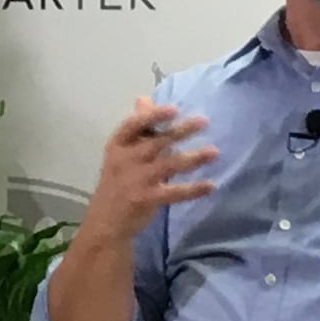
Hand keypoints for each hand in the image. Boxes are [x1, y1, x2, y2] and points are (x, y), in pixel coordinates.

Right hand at [83, 96, 217, 240]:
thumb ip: (136, 128)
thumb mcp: (120, 152)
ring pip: (169, 165)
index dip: (153, 116)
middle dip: (181, 131)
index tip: (173, 109)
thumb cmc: (117, 181)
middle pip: (156, 142)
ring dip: (193, 158)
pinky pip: (174, 192)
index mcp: (117, 145)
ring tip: (213, 152)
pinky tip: (210, 185)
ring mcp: (136, 180)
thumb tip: (143, 99)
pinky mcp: (147, 199)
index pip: (133, 125)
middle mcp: (125, 160)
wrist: (105, 221)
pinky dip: (193, 189)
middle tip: (204, 121)